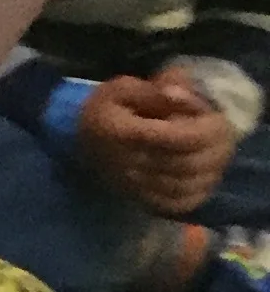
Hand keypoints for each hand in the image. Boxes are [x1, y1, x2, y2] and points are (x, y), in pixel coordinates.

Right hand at [76, 72, 234, 213]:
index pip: (175, 138)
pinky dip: (194, 192)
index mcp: (123, 134)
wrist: (78, 139)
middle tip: (213, 132)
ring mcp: (134, 187)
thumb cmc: (104, 109)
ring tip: (209, 152)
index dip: (199, 126)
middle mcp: (128, 165)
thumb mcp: (122, 88)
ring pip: (184, 185)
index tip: (206, 115)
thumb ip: (153, 91)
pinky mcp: (139, 200)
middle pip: (185, 163)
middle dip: (208, 147)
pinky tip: (199, 176)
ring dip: (205, 170)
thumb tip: (178, 95)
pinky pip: (176, 204)